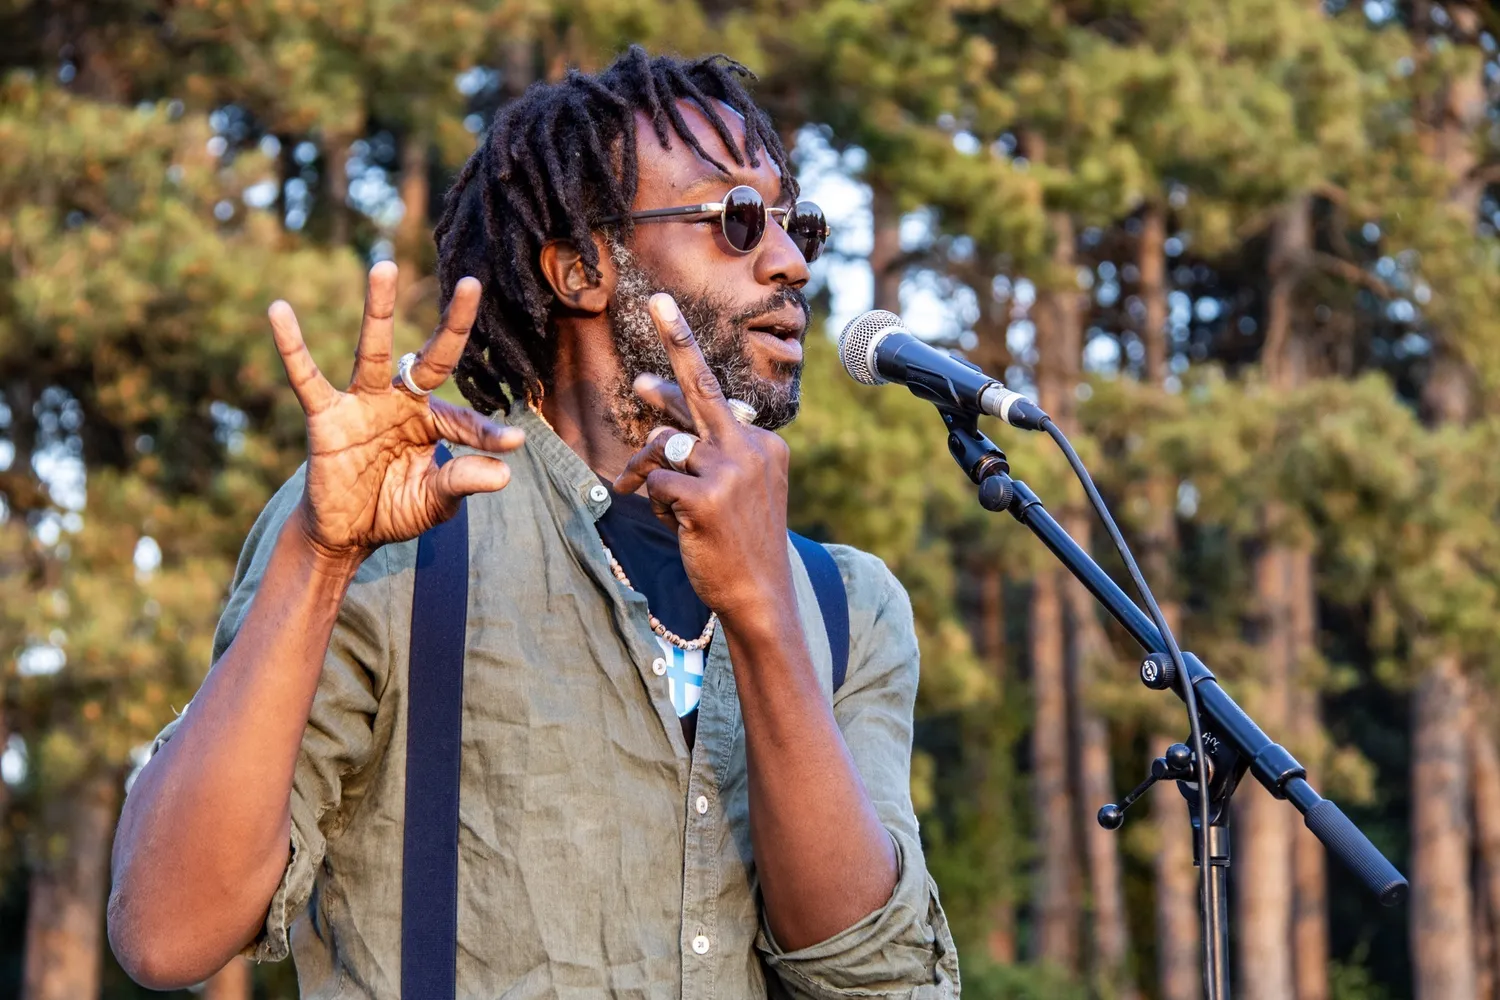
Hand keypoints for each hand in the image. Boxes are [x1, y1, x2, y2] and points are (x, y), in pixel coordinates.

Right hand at [268, 261, 524, 562]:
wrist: (346, 534)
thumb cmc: (394, 509)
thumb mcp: (434, 502)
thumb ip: (462, 482)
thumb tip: (504, 473)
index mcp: (432, 422)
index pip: (465, 421)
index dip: (487, 434)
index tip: (514, 443)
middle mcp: (401, 403)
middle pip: (431, 359)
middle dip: (452, 324)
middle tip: (473, 284)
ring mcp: (363, 405)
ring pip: (374, 351)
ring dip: (379, 310)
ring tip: (383, 266)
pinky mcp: (326, 417)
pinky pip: (306, 379)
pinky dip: (291, 347)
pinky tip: (278, 310)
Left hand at [612, 293, 793, 621]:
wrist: (760, 596)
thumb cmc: (740, 543)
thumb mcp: (736, 488)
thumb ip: (705, 445)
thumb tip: (655, 400)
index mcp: (764, 441)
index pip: (711, 396)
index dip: (678, 366)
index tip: (663, 307)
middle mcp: (750, 446)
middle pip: (701, 384)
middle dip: (677, 338)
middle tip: (656, 299)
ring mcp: (728, 470)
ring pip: (663, 446)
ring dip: (650, 475)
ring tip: (665, 504)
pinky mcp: (703, 498)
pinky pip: (656, 485)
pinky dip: (657, 506)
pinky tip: (680, 526)